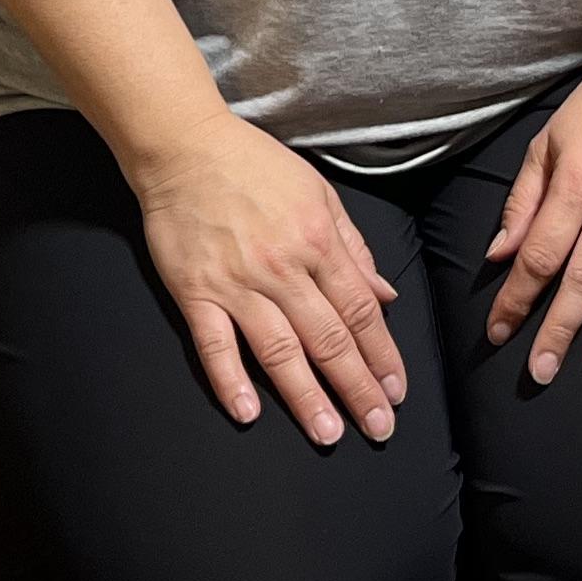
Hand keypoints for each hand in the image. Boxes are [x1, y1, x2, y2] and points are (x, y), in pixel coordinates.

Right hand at [124, 114, 409, 445]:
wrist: (186, 146)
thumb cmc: (256, 166)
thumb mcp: (319, 194)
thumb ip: (353, 248)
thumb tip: (385, 294)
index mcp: (318, 240)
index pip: (359, 310)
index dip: (381, 354)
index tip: (396, 390)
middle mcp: (282, 267)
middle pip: (327, 338)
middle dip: (357, 387)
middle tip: (378, 427)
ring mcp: (236, 283)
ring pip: (279, 350)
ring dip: (306, 397)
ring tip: (328, 434)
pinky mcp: (194, 292)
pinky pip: (214, 345)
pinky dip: (231, 380)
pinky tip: (249, 413)